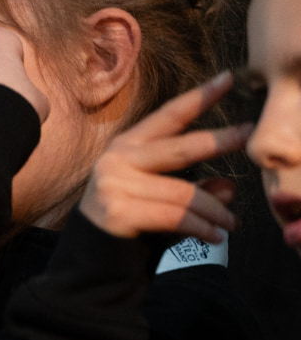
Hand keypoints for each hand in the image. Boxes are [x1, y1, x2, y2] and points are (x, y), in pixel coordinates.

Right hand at [80, 74, 251, 241]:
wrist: (91, 261)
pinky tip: (215, 236)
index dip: (199, 97)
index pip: (168, 117)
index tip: (228, 78)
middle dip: (218, 142)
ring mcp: (114, 184)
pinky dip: (201, 228)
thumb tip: (229, 188)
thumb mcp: (162, 199)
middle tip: (248, 137)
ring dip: (215, 212)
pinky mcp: (118, 211)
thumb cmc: (128, 224)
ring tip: (232, 224)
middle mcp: (116, 159)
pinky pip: (175, 217)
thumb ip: (194, 189)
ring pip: (184, 193)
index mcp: (126, 147)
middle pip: (180, 149)